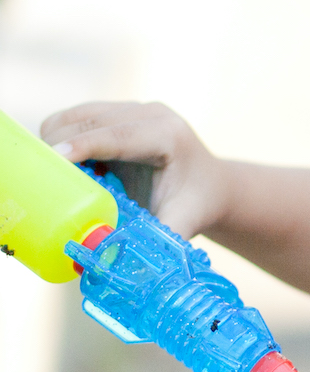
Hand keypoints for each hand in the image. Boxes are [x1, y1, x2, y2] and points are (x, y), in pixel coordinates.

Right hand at [41, 101, 228, 238]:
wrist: (213, 187)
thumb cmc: (197, 206)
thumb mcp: (181, 223)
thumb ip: (150, 240)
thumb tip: (108, 262)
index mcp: (170, 136)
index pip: (119, 136)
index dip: (84, 144)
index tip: (53, 156)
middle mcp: (152, 114)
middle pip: (92, 120)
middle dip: (59, 143)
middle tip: (35, 177)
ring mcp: (134, 109)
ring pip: (78, 115)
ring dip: (56, 140)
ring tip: (50, 176)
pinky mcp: (120, 113)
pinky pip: (78, 119)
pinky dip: (63, 139)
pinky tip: (66, 167)